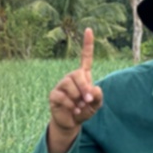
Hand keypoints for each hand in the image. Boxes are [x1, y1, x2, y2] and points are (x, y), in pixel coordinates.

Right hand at [47, 28, 100, 152]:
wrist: (72, 122)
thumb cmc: (85, 110)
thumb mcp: (96, 105)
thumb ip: (98, 96)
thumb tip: (92, 89)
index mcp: (83, 76)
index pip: (85, 57)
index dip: (87, 44)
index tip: (89, 29)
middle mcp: (71, 77)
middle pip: (78, 74)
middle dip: (84, 88)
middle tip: (88, 100)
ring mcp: (61, 85)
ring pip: (69, 85)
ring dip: (77, 99)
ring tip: (78, 106)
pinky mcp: (54, 95)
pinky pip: (62, 97)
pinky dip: (70, 105)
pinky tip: (72, 110)